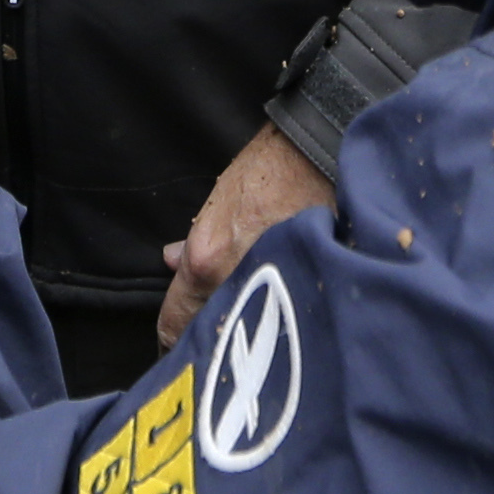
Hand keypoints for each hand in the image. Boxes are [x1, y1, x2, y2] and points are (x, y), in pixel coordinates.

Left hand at [155, 126, 333, 349]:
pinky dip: (279, 320)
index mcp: (207, 263)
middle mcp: (235, 284)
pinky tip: (282, 312)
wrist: (321, 153)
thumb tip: (172, 260)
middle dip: (211, 335)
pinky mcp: (307, 288)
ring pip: (247, 331)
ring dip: (246, 329)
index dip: (175, 336)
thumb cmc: (269, 169)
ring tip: (250, 323)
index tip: (180, 340)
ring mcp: (273, 291)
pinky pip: (283, 319)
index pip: (175, 325)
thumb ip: (193, 240)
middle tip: (216, 334)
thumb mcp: (219, 200)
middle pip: (211, 335)